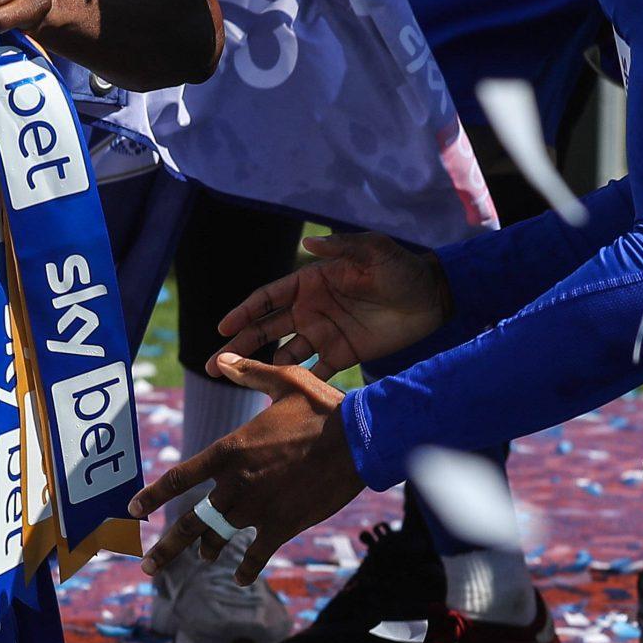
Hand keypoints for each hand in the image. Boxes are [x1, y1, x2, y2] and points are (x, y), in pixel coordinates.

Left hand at [128, 354, 362, 582]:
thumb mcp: (282, 381)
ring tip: (203, 558)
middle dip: (167, 548)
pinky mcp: (283, 525)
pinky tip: (240, 578)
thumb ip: (247, 373)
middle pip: (190, 523)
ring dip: (207, 550)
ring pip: (220, 538)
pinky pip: (256, 554)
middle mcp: (235, 484)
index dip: (152, 496)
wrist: (359, 440)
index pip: (178, 478)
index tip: (133, 510)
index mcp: (228, 450)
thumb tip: (220, 358)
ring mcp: (258, 508)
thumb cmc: (321, 407)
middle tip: (148, 566)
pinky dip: (246, 568)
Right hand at [215, 231, 450, 375]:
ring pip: (282, 353)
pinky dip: (295, 384)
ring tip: (234, 382)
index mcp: (311, 283)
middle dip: (238, 345)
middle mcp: (310, 309)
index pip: (268, 298)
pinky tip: (276, 399)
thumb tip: (308, 243)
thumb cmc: (400, 269)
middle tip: (211, 364)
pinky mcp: (342, 355)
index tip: (223, 327)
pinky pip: (313, 372)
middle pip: (266, 329)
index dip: (244, 312)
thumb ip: (340, 248)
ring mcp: (323, 334)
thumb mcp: (373, 251)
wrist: (431, 300)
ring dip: (259, 367)